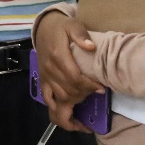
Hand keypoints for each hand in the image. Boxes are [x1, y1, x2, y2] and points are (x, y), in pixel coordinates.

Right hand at [35, 10, 101, 131]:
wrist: (43, 28)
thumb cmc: (61, 27)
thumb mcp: (72, 25)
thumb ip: (81, 35)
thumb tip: (91, 47)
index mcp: (58, 56)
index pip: (74, 78)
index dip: (88, 86)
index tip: (101, 89)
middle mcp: (50, 70)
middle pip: (68, 92)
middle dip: (84, 97)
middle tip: (96, 95)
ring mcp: (45, 78)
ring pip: (59, 101)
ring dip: (74, 108)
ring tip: (87, 114)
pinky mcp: (43, 83)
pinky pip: (48, 102)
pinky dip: (58, 113)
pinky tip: (71, 119)